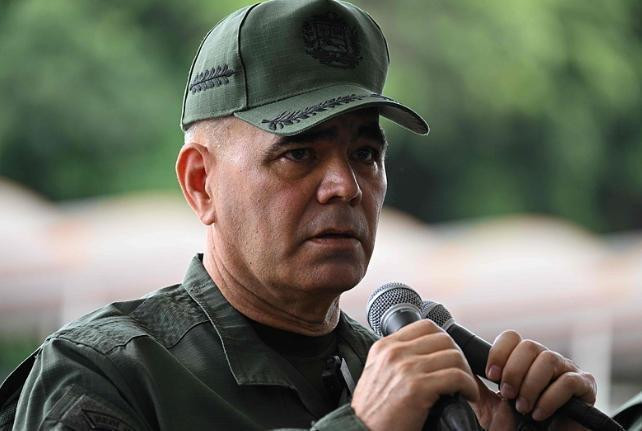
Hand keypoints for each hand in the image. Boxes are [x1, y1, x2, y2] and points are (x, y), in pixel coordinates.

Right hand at [351, 320, 479, 430]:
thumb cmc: (372, 412)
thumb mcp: (377, 373)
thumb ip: (396, 359)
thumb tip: (426, 355)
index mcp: (384, 346)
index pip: (425, 327)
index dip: (444, 341)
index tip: (448, 357)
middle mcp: (394, 352)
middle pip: (443, 339)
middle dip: (458, 356)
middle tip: (461, 373)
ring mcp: (406, 368)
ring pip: (453, 356)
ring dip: (466, 372)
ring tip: (465, 387)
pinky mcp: (417, 387)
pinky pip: (457, 377)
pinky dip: (468, 386)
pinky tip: (467, 396)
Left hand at [470, 330, 596, 429]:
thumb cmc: (517, 427)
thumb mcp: (490, 405)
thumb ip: (478, 385)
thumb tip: (461, 364)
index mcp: (524, 360)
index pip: (511, 337)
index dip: (499, 353)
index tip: (491, 374)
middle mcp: (546, 360)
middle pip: (528, 346)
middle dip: (514, 371)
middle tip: (507, 395)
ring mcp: (567, 371)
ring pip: (547, 359)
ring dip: (530, 385)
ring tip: (523, 408)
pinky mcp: (585, 387)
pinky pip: (568, 381)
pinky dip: (549, 399)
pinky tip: (540, 414)